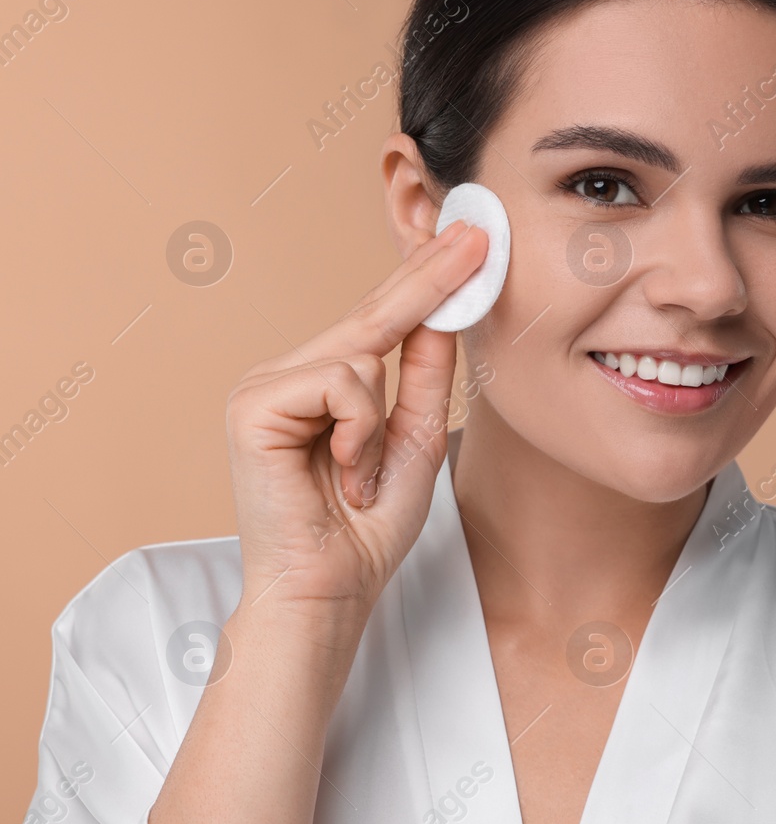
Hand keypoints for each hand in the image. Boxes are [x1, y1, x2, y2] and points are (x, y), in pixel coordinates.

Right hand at [223, 219, 488, 646]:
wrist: (332, 589)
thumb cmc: (367, 528)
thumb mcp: (413, 438)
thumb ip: (421, 376)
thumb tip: (443, 310)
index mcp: (320, 383)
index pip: (381, 320)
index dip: (425, 278)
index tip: (470, 242)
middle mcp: (286, 375)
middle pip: (370, 313)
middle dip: (427, 275)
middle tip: (476, 234)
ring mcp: (262, 387)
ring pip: (359, 351)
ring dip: (379, 423)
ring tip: (361, 474)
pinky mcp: (252, 406)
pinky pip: (341, 382)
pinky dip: (359, 431)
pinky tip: (342, 474)